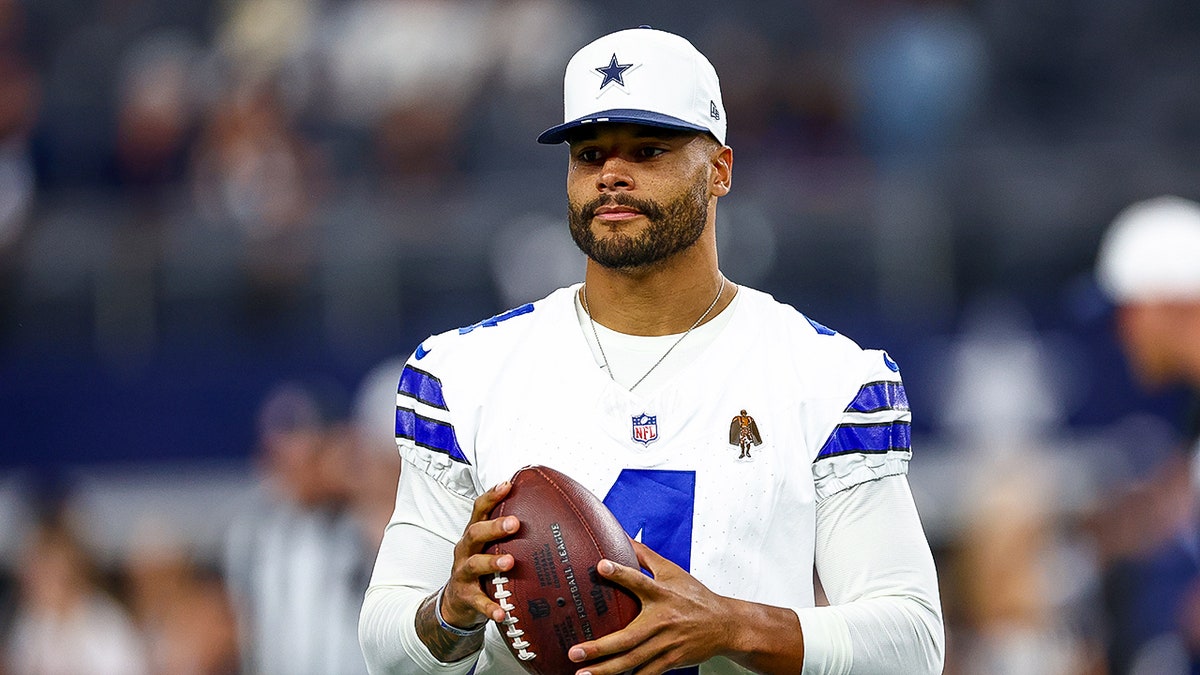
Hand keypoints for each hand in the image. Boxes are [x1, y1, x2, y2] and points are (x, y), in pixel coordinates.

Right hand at [439, 480, 521, 627]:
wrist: (456, 601)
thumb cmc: (480, 568)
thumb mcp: (490, 547)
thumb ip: (510, 534)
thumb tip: (550, 517)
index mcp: (474, 535)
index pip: (479, 510)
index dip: (492, 496)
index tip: (508, 485)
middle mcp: (465, 550)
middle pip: (475, 532)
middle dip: (494, 526)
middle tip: (515, 523)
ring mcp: (463, 573)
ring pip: (474, 564)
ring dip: (491, 562)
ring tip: (509, 562)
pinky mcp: (465, 596)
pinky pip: (478, 602)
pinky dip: (490, 607)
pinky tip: (503, 612)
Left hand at [566, 540, 734, 674]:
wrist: (725, 624)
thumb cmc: (696, 597)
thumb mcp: (672, 572)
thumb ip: (645, 556)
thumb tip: (623, 537)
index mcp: (663, 594)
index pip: (639, 581)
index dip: (621, 573)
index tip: (601, 566)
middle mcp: (663, 620)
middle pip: (628, 638)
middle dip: (600, 647)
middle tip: (575, 652)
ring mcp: (667, 644)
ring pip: (633, 661)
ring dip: (607, 670)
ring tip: (583, 674)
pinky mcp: (672, 660)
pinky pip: (647, 673)